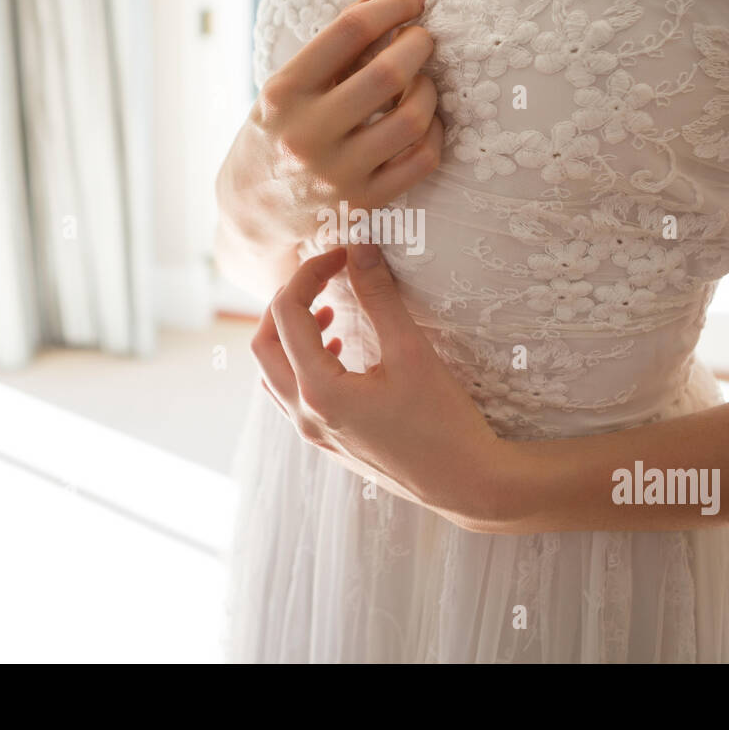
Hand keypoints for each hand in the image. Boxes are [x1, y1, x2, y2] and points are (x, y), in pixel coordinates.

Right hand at [217, 0, 441, 253]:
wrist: (252, 212)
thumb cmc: (278, 131)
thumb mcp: (293, 80)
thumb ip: (344, 31)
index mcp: (284, 92)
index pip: (349, 31)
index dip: (393, 5)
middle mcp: (306, 134)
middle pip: (387, 75)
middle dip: (418, 45)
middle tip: (423, 38)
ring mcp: (336, 174)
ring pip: (411, 120)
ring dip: (429, 90)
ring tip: (422, 81)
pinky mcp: (362, 204)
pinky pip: (420, 161)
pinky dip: (434, 133)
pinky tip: (426, 121)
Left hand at [250, 242, 510, 529]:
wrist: (465, 483)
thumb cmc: (443, 422)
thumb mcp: (410, 351)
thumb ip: (379, 296)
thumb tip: (360, 246)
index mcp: (318, 391)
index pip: (288, 313)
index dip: (309, 273)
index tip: (342, 256)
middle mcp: (304, 414)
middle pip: (263, 344)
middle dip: (286, 303)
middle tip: (324, 279)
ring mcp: (313, 433)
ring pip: (273, 373)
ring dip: (291, 335)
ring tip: (331, 311)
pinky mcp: (328, 441)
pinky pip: (293, 394)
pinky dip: (303, 362)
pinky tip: (340, 349)